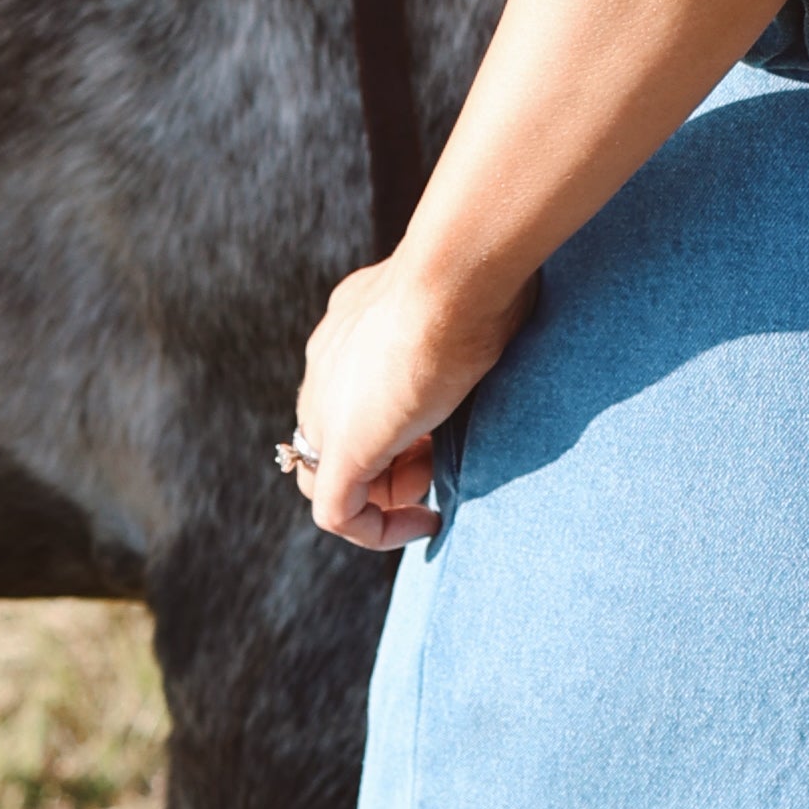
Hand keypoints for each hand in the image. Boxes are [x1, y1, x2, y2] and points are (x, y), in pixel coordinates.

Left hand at [286, 248, 525, 554]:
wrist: (451, 278)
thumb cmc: (470, 280)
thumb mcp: (456, 306)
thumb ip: (449, 327)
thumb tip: (484, 326)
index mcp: (345, 333)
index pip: (351, 397)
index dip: (397, 425)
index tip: (441, 430)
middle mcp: (323, 369)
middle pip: (337, 441)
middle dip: (390, 463)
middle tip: (440, 460)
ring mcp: (327, 409)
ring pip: (333, 478)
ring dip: (389, 493)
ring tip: (438, 477)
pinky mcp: (344, 448)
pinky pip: (335, 513)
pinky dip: (376, 530)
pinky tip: (424, 522)